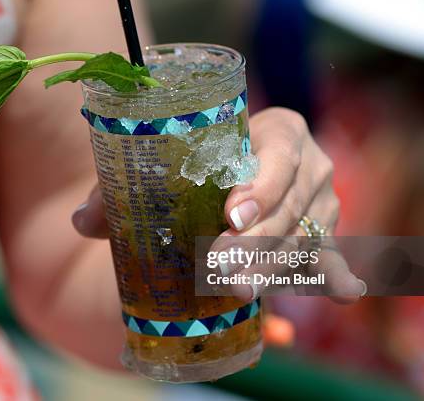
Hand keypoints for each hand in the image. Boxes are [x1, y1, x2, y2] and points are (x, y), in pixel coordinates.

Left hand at [72, 107, 364, 346]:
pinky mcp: (323, 234)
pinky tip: (341, 293)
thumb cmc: (200, 162)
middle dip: (256, 240)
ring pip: (306, 238)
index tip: (231, 216)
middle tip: (219, 266)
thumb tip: (83, 220)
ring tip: (240, 292)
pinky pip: (329, 256)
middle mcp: (308, 164)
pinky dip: (333, 275)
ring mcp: (322, 202)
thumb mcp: (166, 165)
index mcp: (278, 131)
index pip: (278, 153)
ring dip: (275, 267)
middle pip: (291, 205)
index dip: (261, 185)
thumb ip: (123, 188)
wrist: (234, 170)